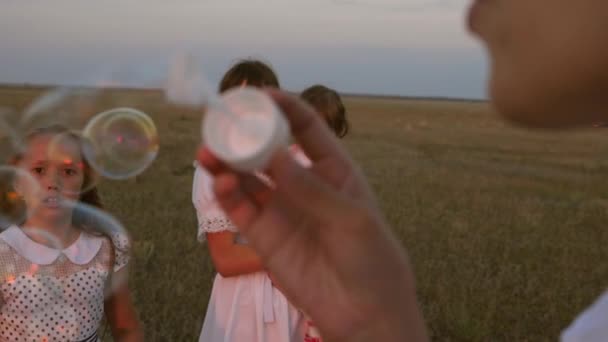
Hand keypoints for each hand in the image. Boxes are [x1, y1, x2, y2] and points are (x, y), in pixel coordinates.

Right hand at [197, 89, 427, 340]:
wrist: (364, 312)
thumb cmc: (371, 257)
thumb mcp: (352, 219)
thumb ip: (312, 189)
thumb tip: (274, 154)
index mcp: (332, 169)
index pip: (306, 128)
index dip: (284, 107)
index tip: (259, 94)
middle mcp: (302, 183)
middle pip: (267, 149)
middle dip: (244, 133)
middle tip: (218, 121)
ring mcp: (281, 208)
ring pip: (247, 177)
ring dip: (226, 162)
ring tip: (208, 151)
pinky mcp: (263, 235)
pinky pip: (240, 208)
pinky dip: (227, 194)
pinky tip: (221, 183)